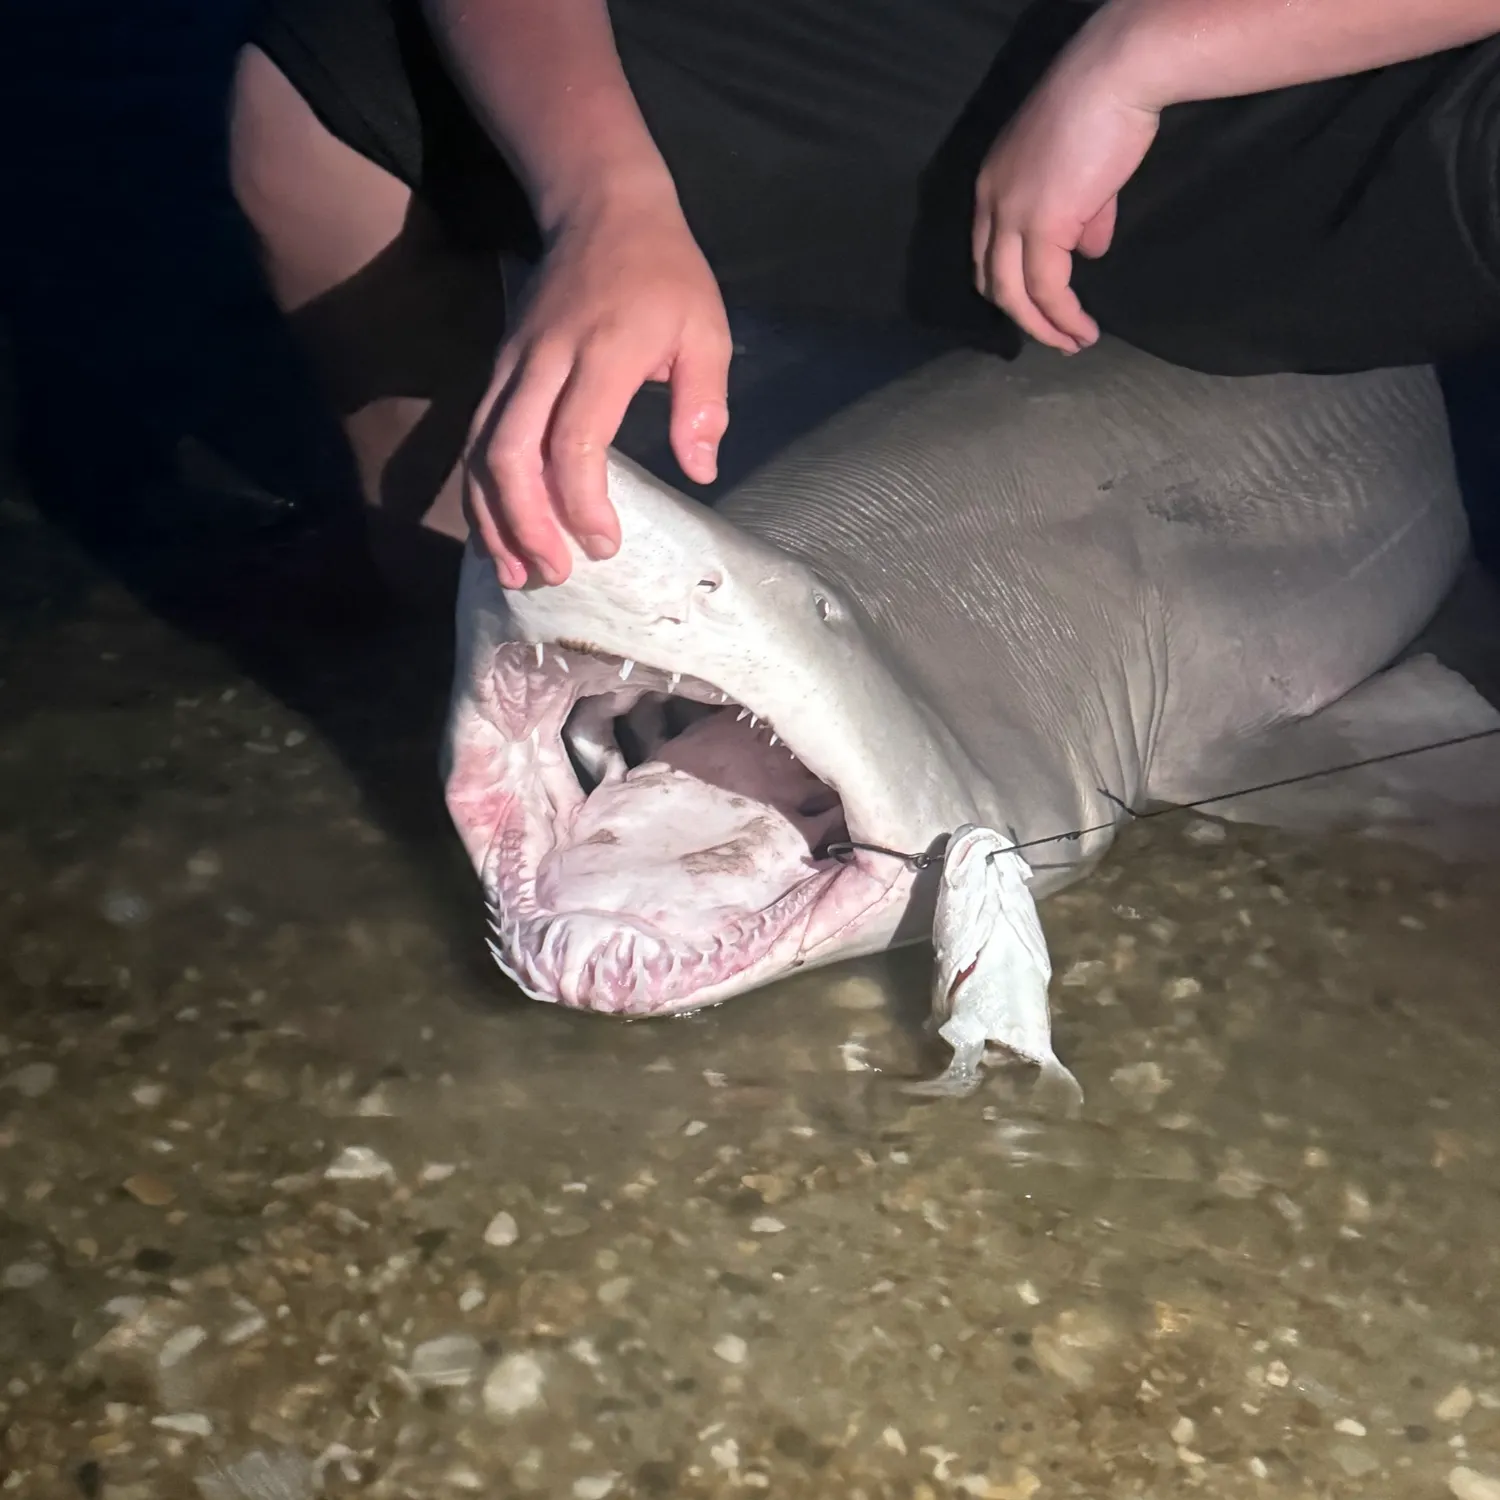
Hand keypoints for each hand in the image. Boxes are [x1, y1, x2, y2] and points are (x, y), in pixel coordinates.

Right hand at [467, 182, 732, 586]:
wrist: (603, 206)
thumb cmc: (665, 274)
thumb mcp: (706, 330)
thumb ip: (703, 402)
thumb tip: (700, 469)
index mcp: (601, 353)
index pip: (573, 441)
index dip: (581, 503)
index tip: (605, 544)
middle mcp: (544, 360)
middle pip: (509, 452)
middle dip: (526, 523)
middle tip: (554, 572)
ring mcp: (511, 363)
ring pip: (480, 450)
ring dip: (493, 517)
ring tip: (517, 572)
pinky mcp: (497, 369)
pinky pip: (476, 438)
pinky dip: (480, 492)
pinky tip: (496, 534)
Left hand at [973, 39, 1160, 353]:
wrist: (1116, 76)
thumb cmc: (1103, 111)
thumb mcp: (1085, 173)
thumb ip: (1083, 216)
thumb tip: (1092, 252)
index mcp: (992, 185)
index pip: (988, 252)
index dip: (1011, 286)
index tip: (1039, 309)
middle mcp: (991, 203)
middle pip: (992, 280)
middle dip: (1022, 317)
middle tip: (1054, 339)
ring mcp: (1012, 215)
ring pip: (1014, 294)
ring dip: (1043, 328)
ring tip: (1072, 344)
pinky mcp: (1042, 226)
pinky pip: (1047, 288)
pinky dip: (1063, 316)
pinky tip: (1082, 330)